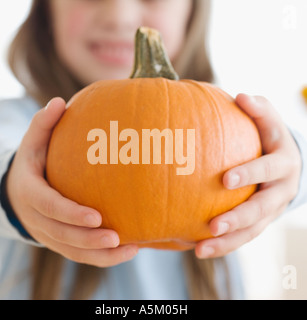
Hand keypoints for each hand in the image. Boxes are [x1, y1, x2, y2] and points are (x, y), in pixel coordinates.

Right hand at [6, 97, 138, 266]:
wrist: (17, 192)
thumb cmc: (32, 163)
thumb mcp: (32, 142)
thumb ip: (43, 124)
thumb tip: (58, 101)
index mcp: (31, 193)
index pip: (49, 207)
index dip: (71, 214)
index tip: (96, 216)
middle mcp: (37, 219)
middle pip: (63, 235)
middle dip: (89, 240)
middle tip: (117, 237)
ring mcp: (48, 234)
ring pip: (73, 251)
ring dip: (100, 255)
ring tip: (130, 249)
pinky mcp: (60, 241)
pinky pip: (80, 254)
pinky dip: (102, 257)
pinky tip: (128, 250)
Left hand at [195, 94, 301, 258]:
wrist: (289, 165)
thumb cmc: (271, 138)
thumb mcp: (269, 120)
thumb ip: (258, 108)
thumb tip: (240, 96)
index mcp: (283, 163)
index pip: (268, 169)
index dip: (250, 173)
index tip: (226, 179)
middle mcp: (281, 190)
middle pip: (262, 209)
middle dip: (238, 218)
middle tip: (212, 226)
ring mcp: (272, 210)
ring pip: (253, 231)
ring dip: (228, 242)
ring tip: (200, 250)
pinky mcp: (262, 222)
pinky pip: (244, 237)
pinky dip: (224, 245)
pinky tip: (200, 250)